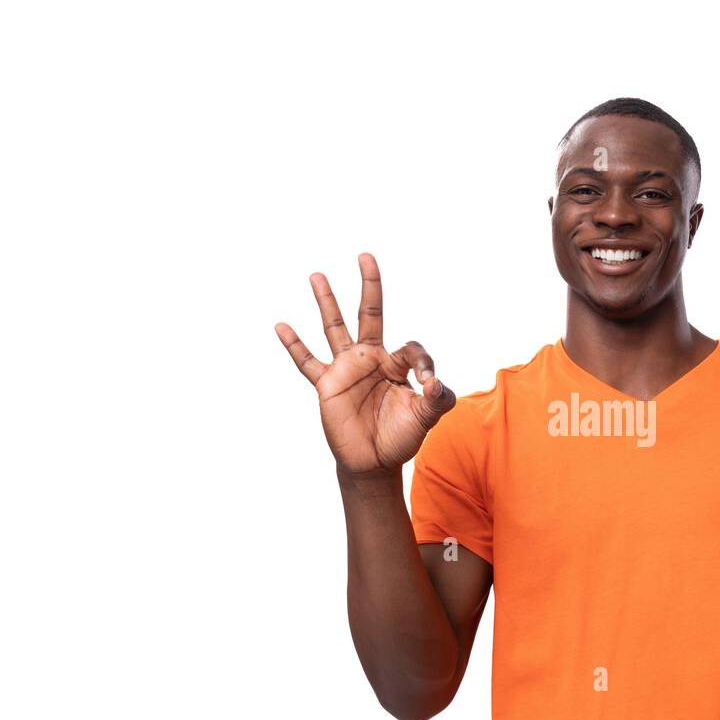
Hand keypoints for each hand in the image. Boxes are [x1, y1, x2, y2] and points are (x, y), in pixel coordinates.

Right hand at [275, 253, 455, 473]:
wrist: (374, 463)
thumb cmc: (401, 438)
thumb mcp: (426, 417)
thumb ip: (437, 399)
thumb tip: (435, 383)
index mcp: (397, 364)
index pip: (411, 348)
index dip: (423, 362)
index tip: (429, 384)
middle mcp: (371, 359)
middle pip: (370, 314)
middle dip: (370, 286)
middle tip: (366, 256)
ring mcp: (347, 369)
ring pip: (335, 328)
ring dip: (327, 302)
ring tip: (317, 275)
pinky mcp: (327, 385)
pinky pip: (308, 362)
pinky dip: (294, 345)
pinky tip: (281, 325)